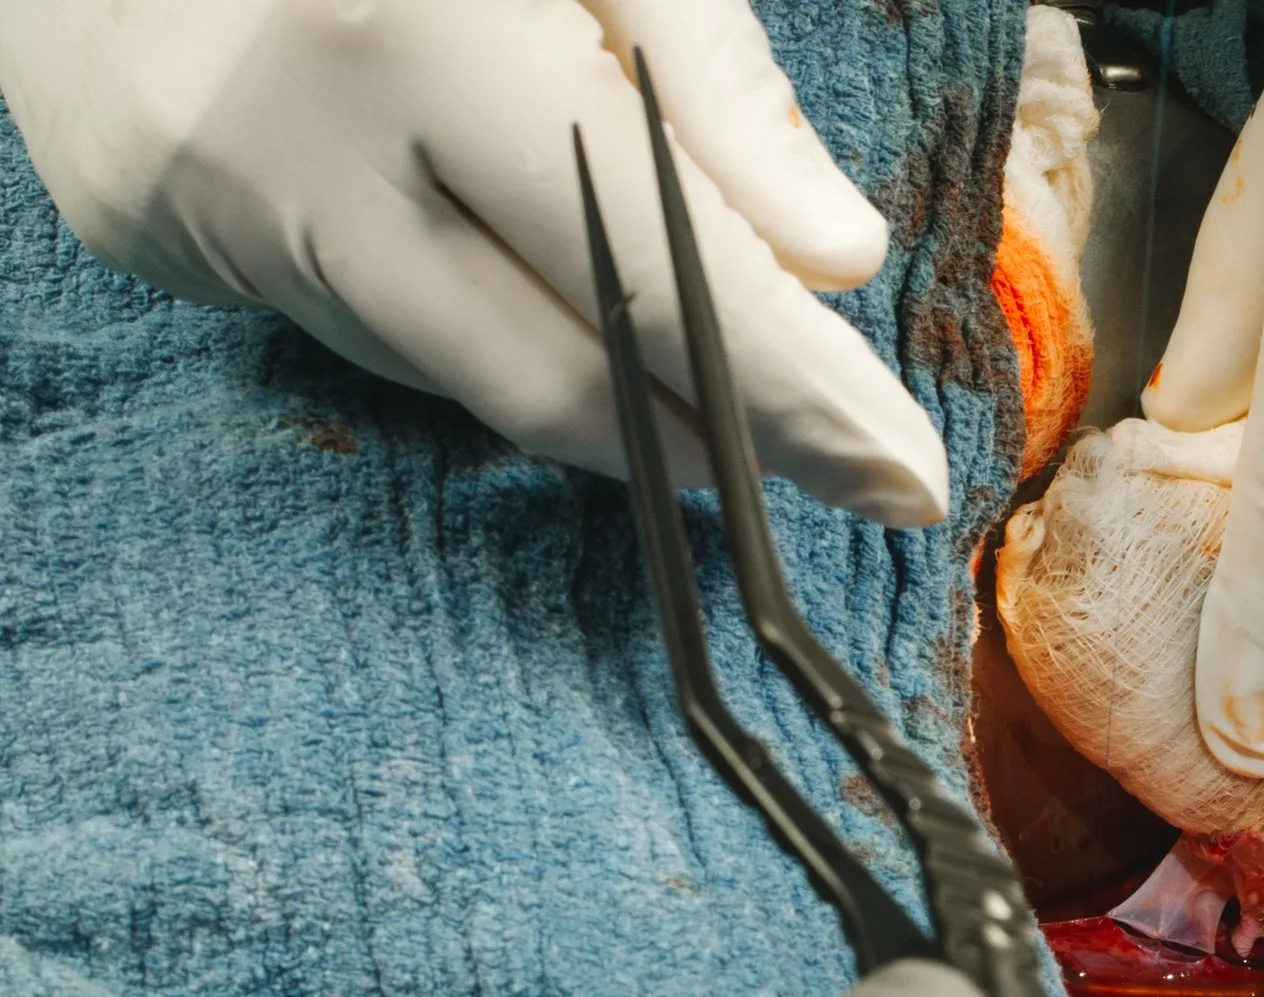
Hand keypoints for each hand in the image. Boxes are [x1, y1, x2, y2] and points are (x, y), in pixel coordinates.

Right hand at [0, 0, 947, 523]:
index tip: (899, 475)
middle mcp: (305, 143)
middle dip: (724, 440)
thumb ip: (715, 84)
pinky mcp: (154, 230)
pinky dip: (485, 326)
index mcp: (424, 35)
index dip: (796, 394)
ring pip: (468, 375)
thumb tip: (839, 257)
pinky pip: (376, 335)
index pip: (660, 271)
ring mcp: (212, 201)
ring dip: (611, 392)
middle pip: (562, 375)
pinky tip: (524, 278)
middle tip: (846, 465)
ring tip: (707, 374)